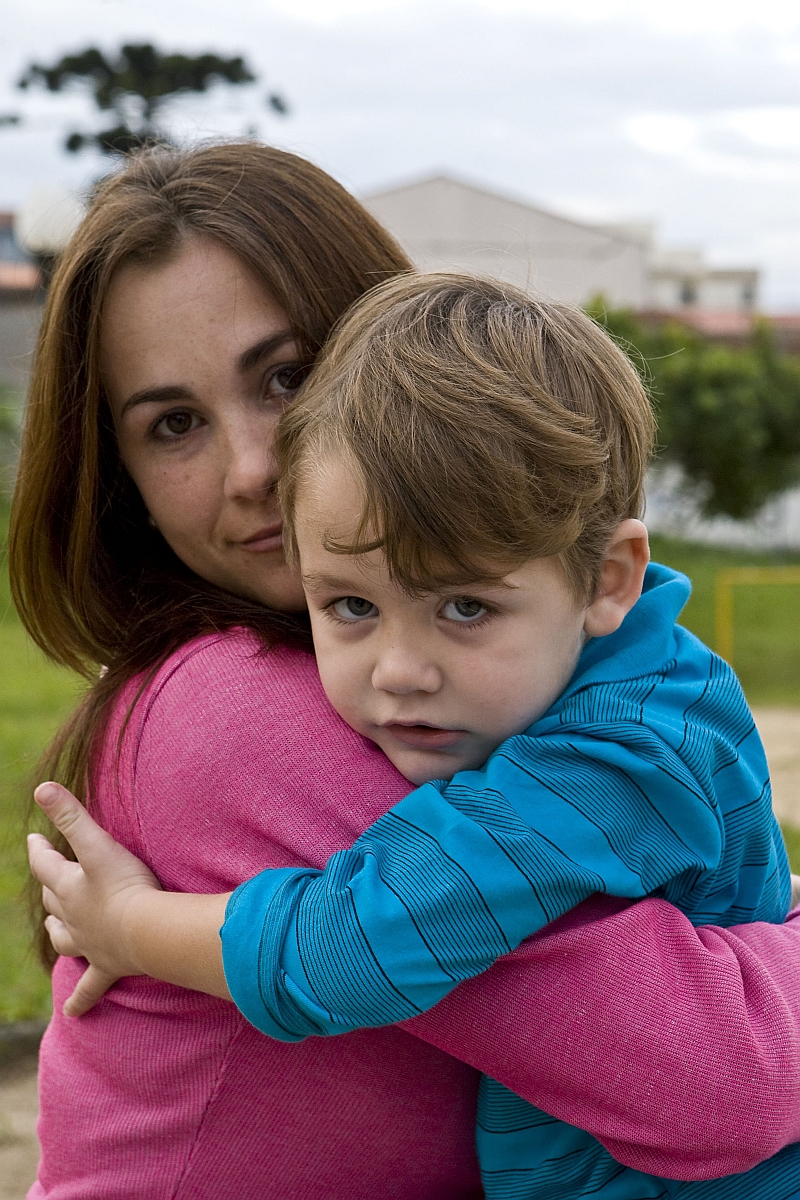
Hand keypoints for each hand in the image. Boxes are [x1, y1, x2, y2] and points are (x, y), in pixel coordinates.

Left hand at [28, 782, 161, 1015]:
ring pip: (63, 939)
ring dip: (57, 932)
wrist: (149, 932)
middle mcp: (73, 917)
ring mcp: (89, 944)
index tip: (35, 839)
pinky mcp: (109, 967)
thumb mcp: (98, 845)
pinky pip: (90, 987)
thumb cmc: (126, 886)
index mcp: (70, 887)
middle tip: (50, 876)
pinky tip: (73, 1011)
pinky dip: (80, 999)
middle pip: (53, 902)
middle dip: (49, 887)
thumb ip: (72, 815)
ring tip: (54, 929)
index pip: (45, 865)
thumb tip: (41, 787)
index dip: (39, 850)